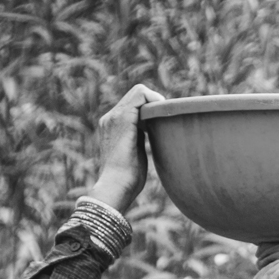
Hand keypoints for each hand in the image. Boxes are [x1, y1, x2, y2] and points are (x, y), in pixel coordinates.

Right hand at [87, 84, 166, 213]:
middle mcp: (111, 117)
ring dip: (157, 102)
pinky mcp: (123, 119)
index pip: (132, 104)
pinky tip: (164, 115)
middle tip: (168, 120)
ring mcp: (114, 116)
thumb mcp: (135, 152)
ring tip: (167, 118)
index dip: (150, 108)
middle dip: (155, 104)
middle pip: (136, 95)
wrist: (116, 186)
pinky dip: (154, 101)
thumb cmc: (128, 178)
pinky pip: (140, 96)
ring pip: (139, 92)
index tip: (163, 123)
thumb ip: (140, 139)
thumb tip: (155, 133)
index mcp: (112, 125)